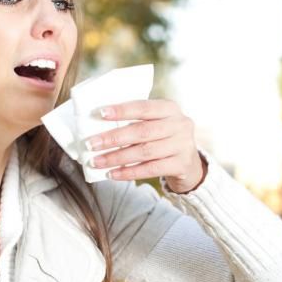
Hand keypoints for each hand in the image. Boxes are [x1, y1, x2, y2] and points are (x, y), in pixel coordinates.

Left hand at [83, 98, 204, 190]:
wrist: (190, 163)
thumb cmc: (164, 139)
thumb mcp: (156, 124)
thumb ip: (135, 122)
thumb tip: (99, 128)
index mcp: (170, 108)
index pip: (143, 107)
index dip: (122, 110)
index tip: (100, 113)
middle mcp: (180, 124)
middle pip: (141, 131)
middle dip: (113, 138)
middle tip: (91, 144)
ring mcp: (183, 145)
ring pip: (144, 152)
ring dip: (117, 158)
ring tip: (97, 162)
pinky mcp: (181, 164)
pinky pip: (150, 169)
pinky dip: (129, 172)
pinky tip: (113, 174)